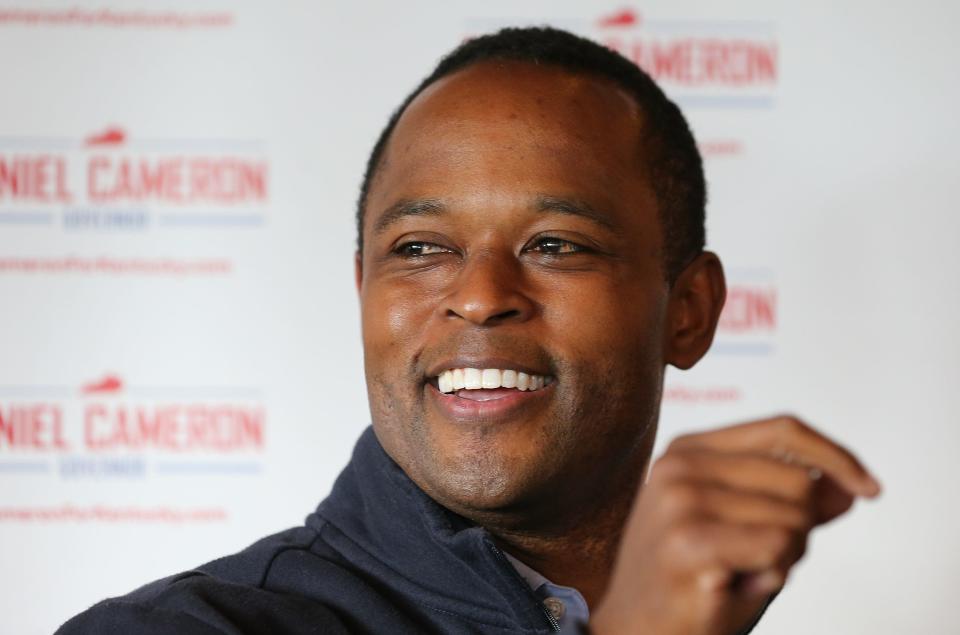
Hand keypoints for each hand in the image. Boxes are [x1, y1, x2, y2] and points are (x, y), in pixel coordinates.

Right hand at [589, 415, 880, 634]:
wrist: (635, 629)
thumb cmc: (690, 579)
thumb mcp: (743, 528)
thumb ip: (792, 502)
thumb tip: (850, 486)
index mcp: (688, 450)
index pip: (782, 430)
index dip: (834, 455)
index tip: (868, 488)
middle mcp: (680, 465)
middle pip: (798, 479)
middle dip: (801, 527)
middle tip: (757, 558)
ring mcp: (681, 500)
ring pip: (794, 518)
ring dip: (785, 557)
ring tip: (740, 573)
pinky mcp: (689, 540)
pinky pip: (779, 548)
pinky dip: (773, 575)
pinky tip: (735, 586)